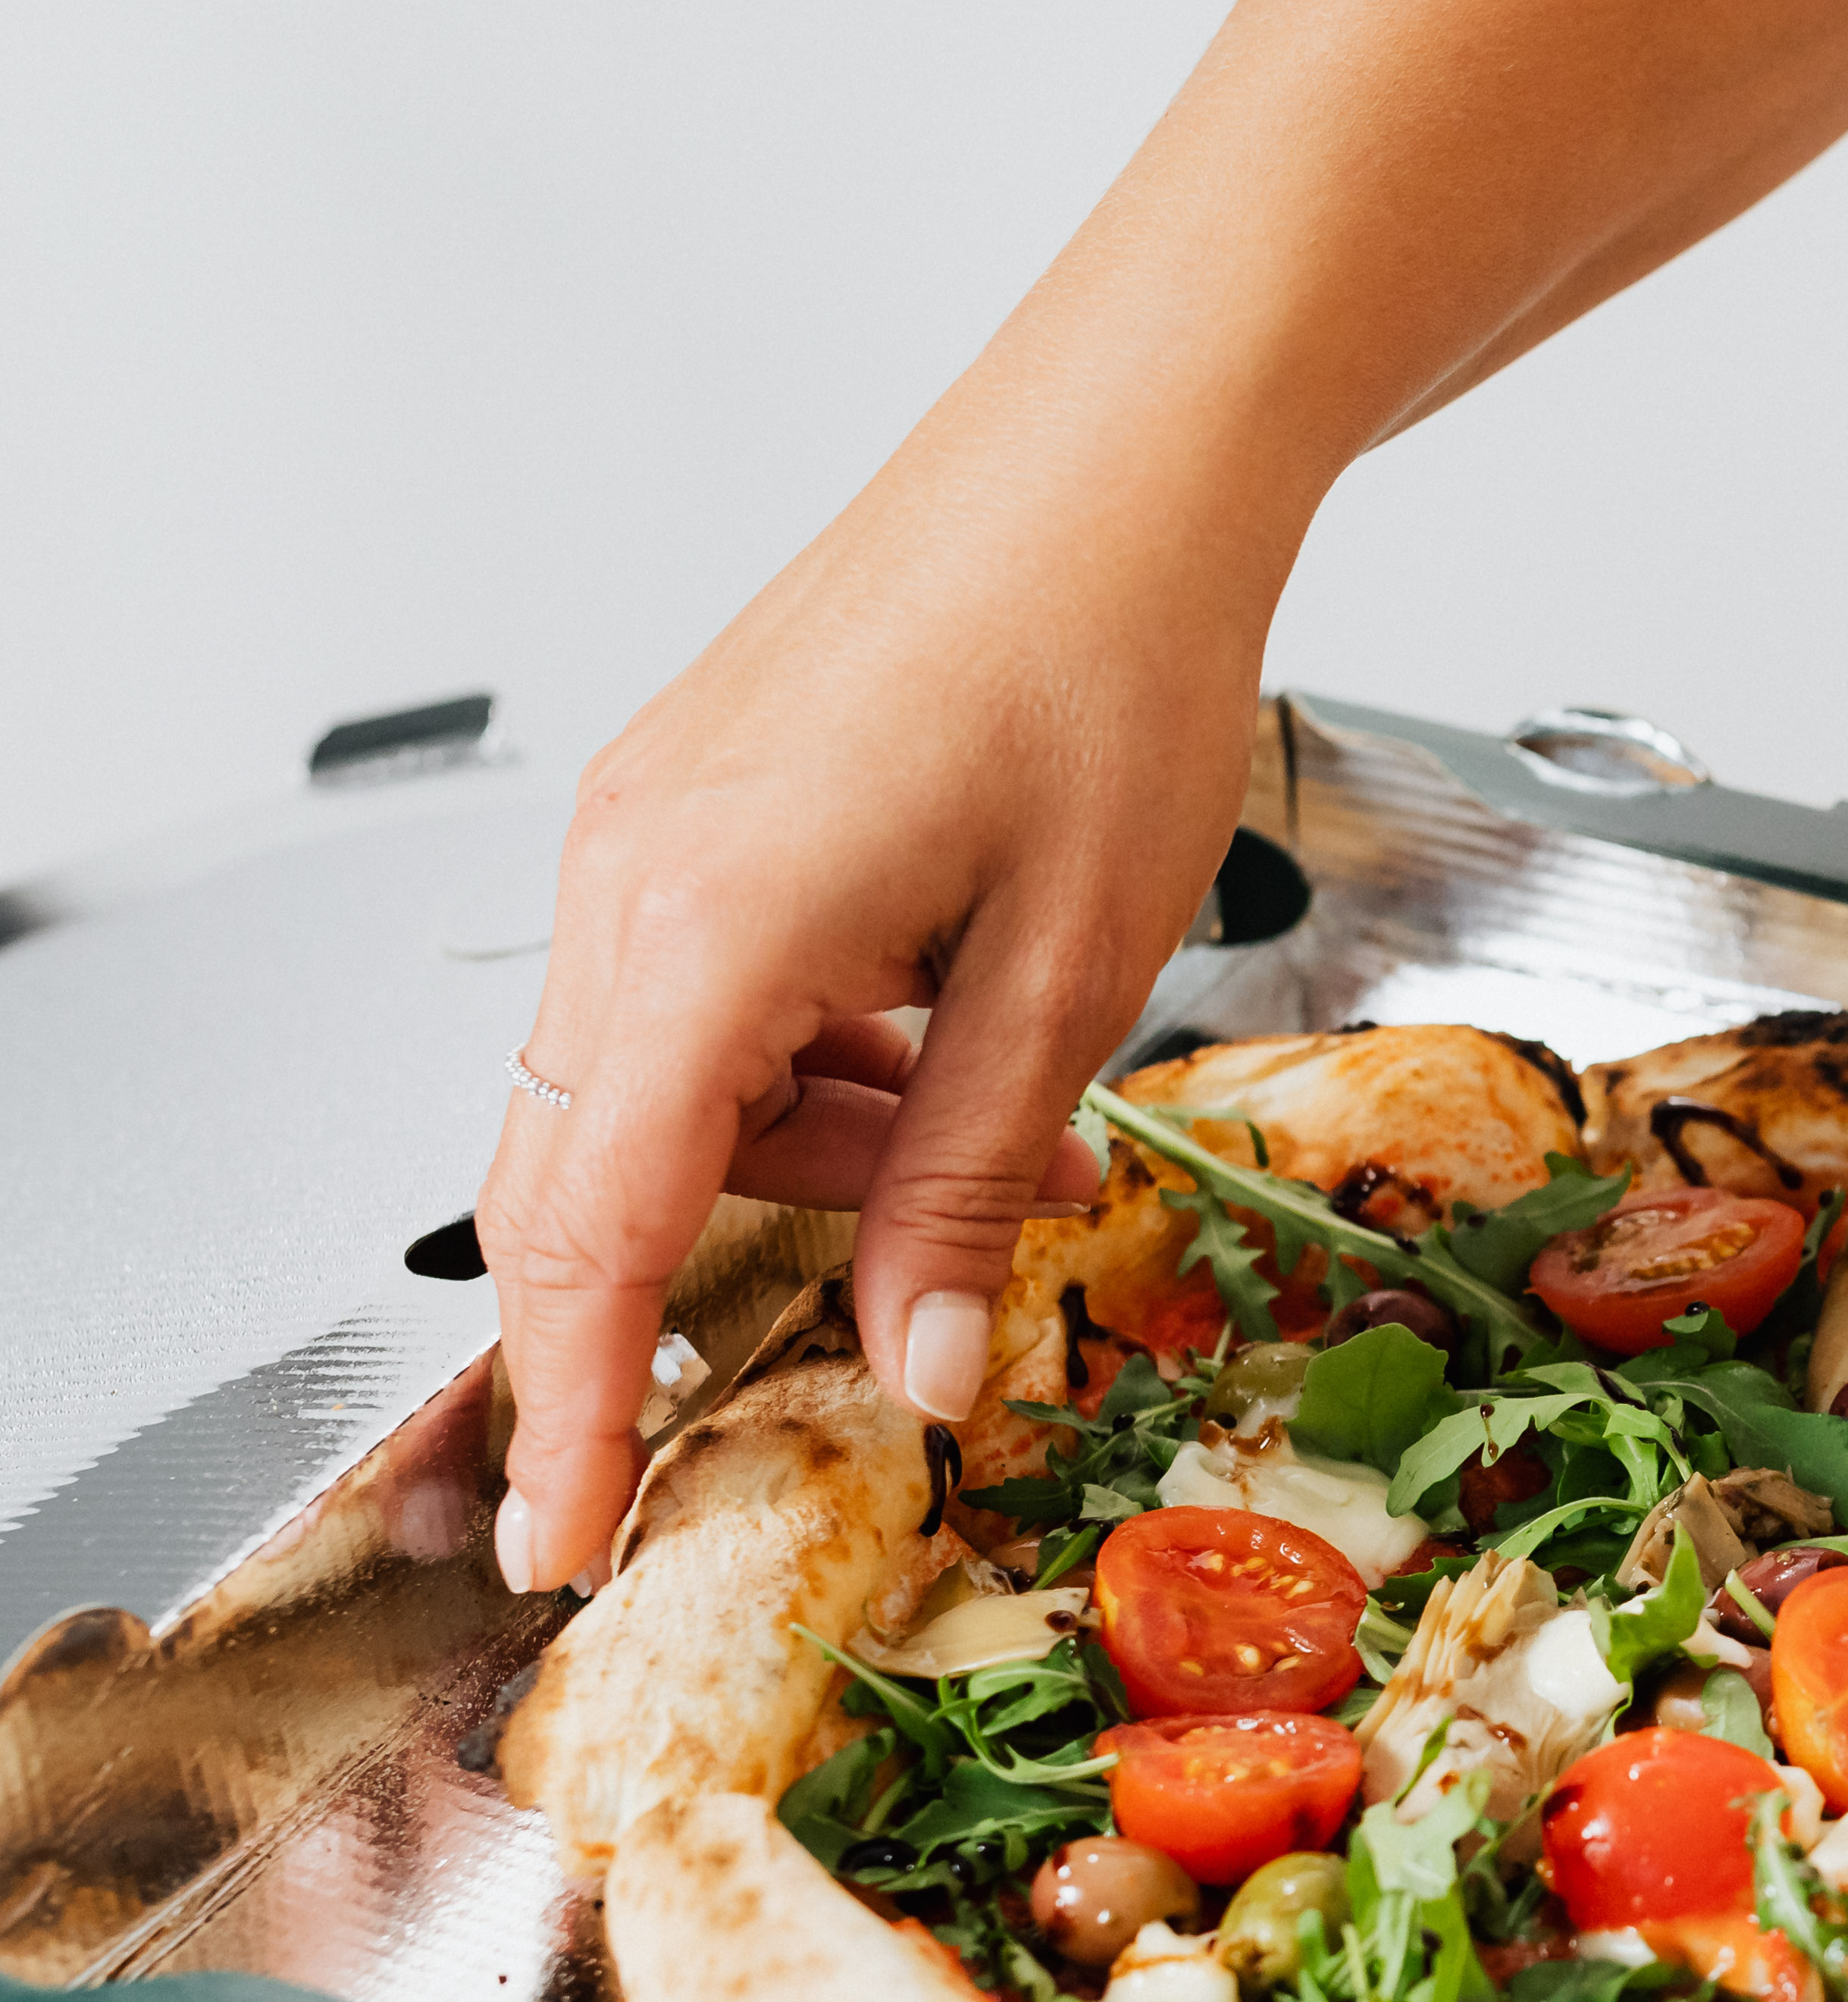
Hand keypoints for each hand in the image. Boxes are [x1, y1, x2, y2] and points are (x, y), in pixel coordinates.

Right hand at [475, 436, 1298, 1591]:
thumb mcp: (1069, 974)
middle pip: (587, 1176)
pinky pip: (705, 1002)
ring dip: (812, 1170)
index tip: (570, 1537)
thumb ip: (963, 1187)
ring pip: (663, 1095)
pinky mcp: (698, 808)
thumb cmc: (1110, 662)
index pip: (594, 1234)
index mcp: (708, 929)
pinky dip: (811, 1074)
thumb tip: (916, 1370)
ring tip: (1010, 1161)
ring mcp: (651, 831)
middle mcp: (635, 877)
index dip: (575, 1408)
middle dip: (665, 1317)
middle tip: (748, 1428)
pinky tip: (952, 1060)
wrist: (1122, 464)